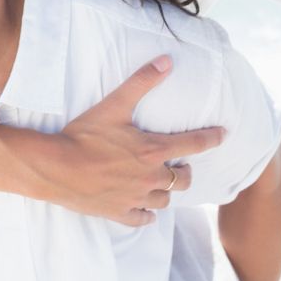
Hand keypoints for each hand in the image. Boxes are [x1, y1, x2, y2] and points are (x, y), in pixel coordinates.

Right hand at [33, 55, 223, 225]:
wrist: (57, 168)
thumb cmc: (84, 136)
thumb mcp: (114, 105)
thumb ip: (141, 82)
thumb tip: (166, 61)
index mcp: (153, 151)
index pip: (193, 144)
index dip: (211, 138)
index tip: (223, 134)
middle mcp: (150, 178)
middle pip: (183, 179)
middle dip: (186, 171)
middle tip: (181, 166)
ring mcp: (136, 198)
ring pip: (165, 200)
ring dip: (166, 192)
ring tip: (160, 184)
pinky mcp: (119, 212)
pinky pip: (143, 219)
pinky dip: (146, 214)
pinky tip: (144, 208)